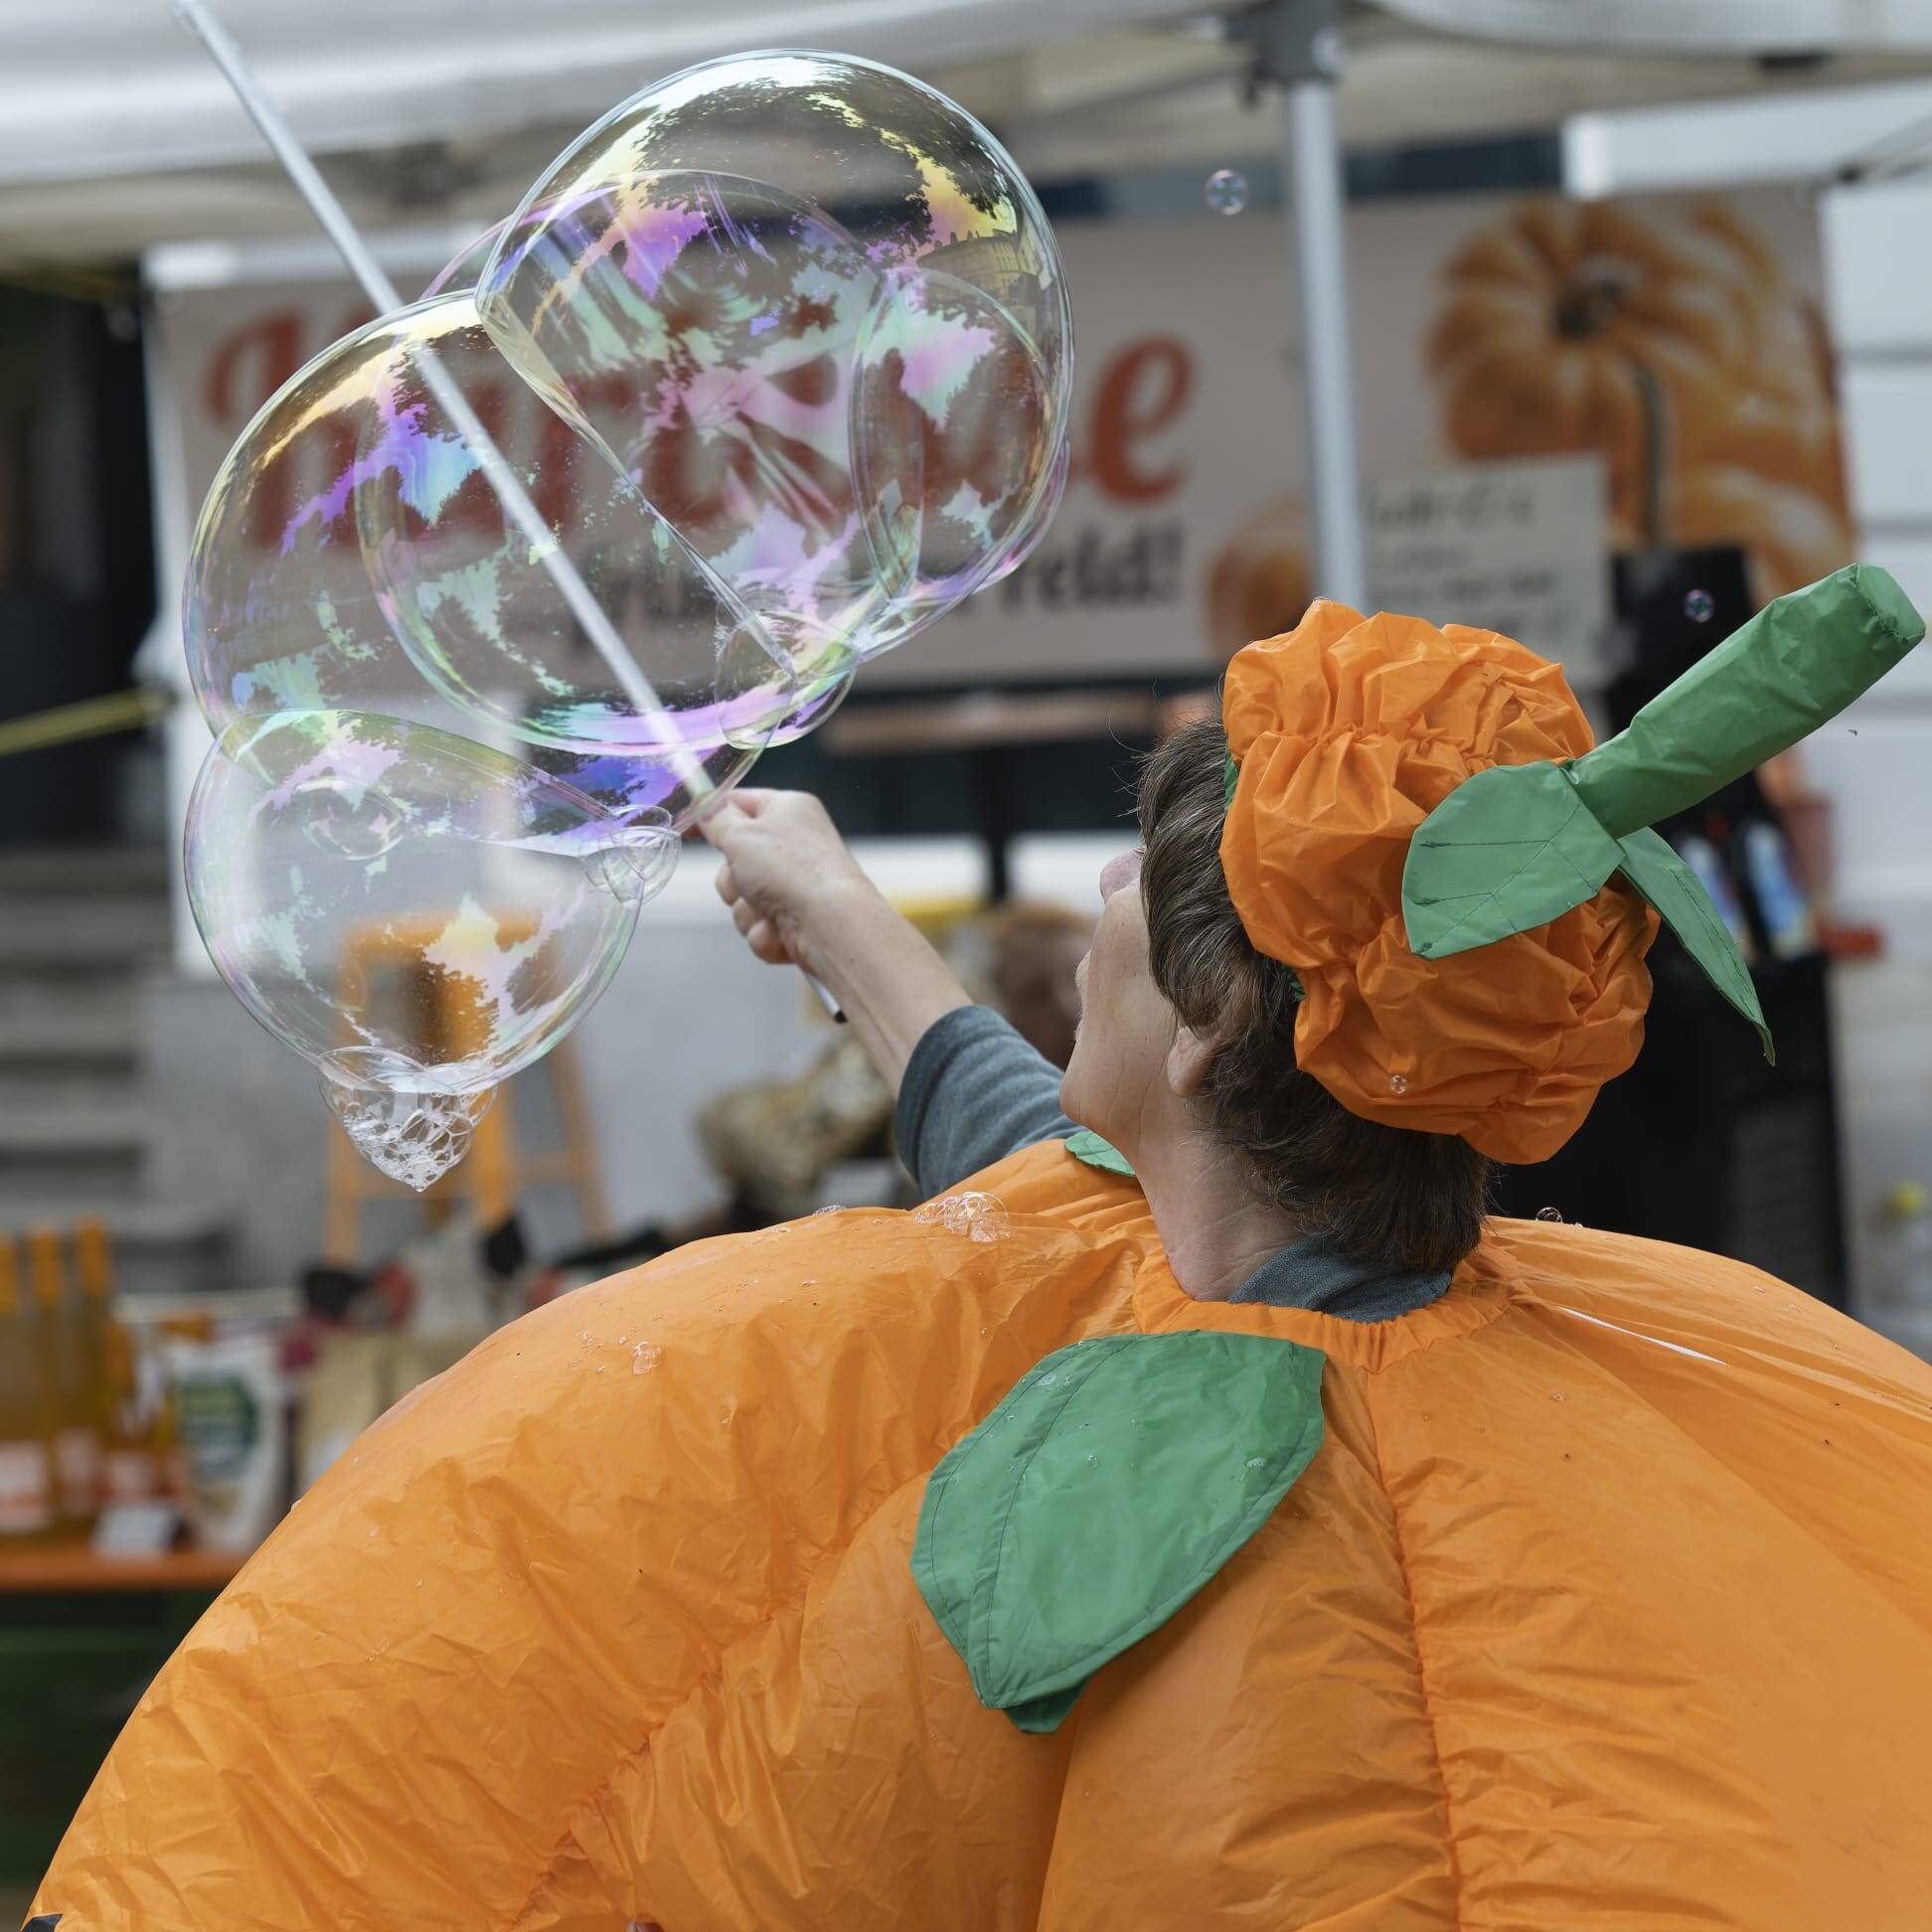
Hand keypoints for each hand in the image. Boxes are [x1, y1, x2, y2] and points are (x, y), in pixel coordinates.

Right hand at [702, 789, 873, 972]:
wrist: (831, 925)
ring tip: (770, 910)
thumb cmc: (791, 870)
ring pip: (743, 900)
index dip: (710, 817)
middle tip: (747, 880)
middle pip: (735, 860)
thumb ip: (717, 820)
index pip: (739, 803)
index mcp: (787, 810)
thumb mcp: (742, 834)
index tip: (686, 831)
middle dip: (732, 880)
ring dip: (747, 910)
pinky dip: (764, 933)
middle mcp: (794, 845)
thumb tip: (706, 810)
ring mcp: (796, 885)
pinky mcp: (796, 921)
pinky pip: (759, 927)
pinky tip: (781, 932)